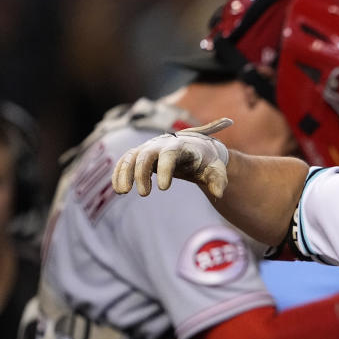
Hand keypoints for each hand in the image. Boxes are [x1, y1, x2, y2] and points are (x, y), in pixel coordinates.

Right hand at [112, 118, 232, 197]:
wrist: (198, 149)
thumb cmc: (207, 162)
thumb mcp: (216, 170)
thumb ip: (218, 180)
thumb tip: (219, 194)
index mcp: (180, 146)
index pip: (169, 155)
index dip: (165, 170)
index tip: (164, 188)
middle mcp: (161, 144)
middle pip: (146, 155)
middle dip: (142, 174)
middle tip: (145, 194)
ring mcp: (149, 148)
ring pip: (131, 157)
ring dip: (124, 173)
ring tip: (123, 192)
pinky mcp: (140, 155)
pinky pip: (125, 161)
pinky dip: (119, 173)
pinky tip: (119, 189)